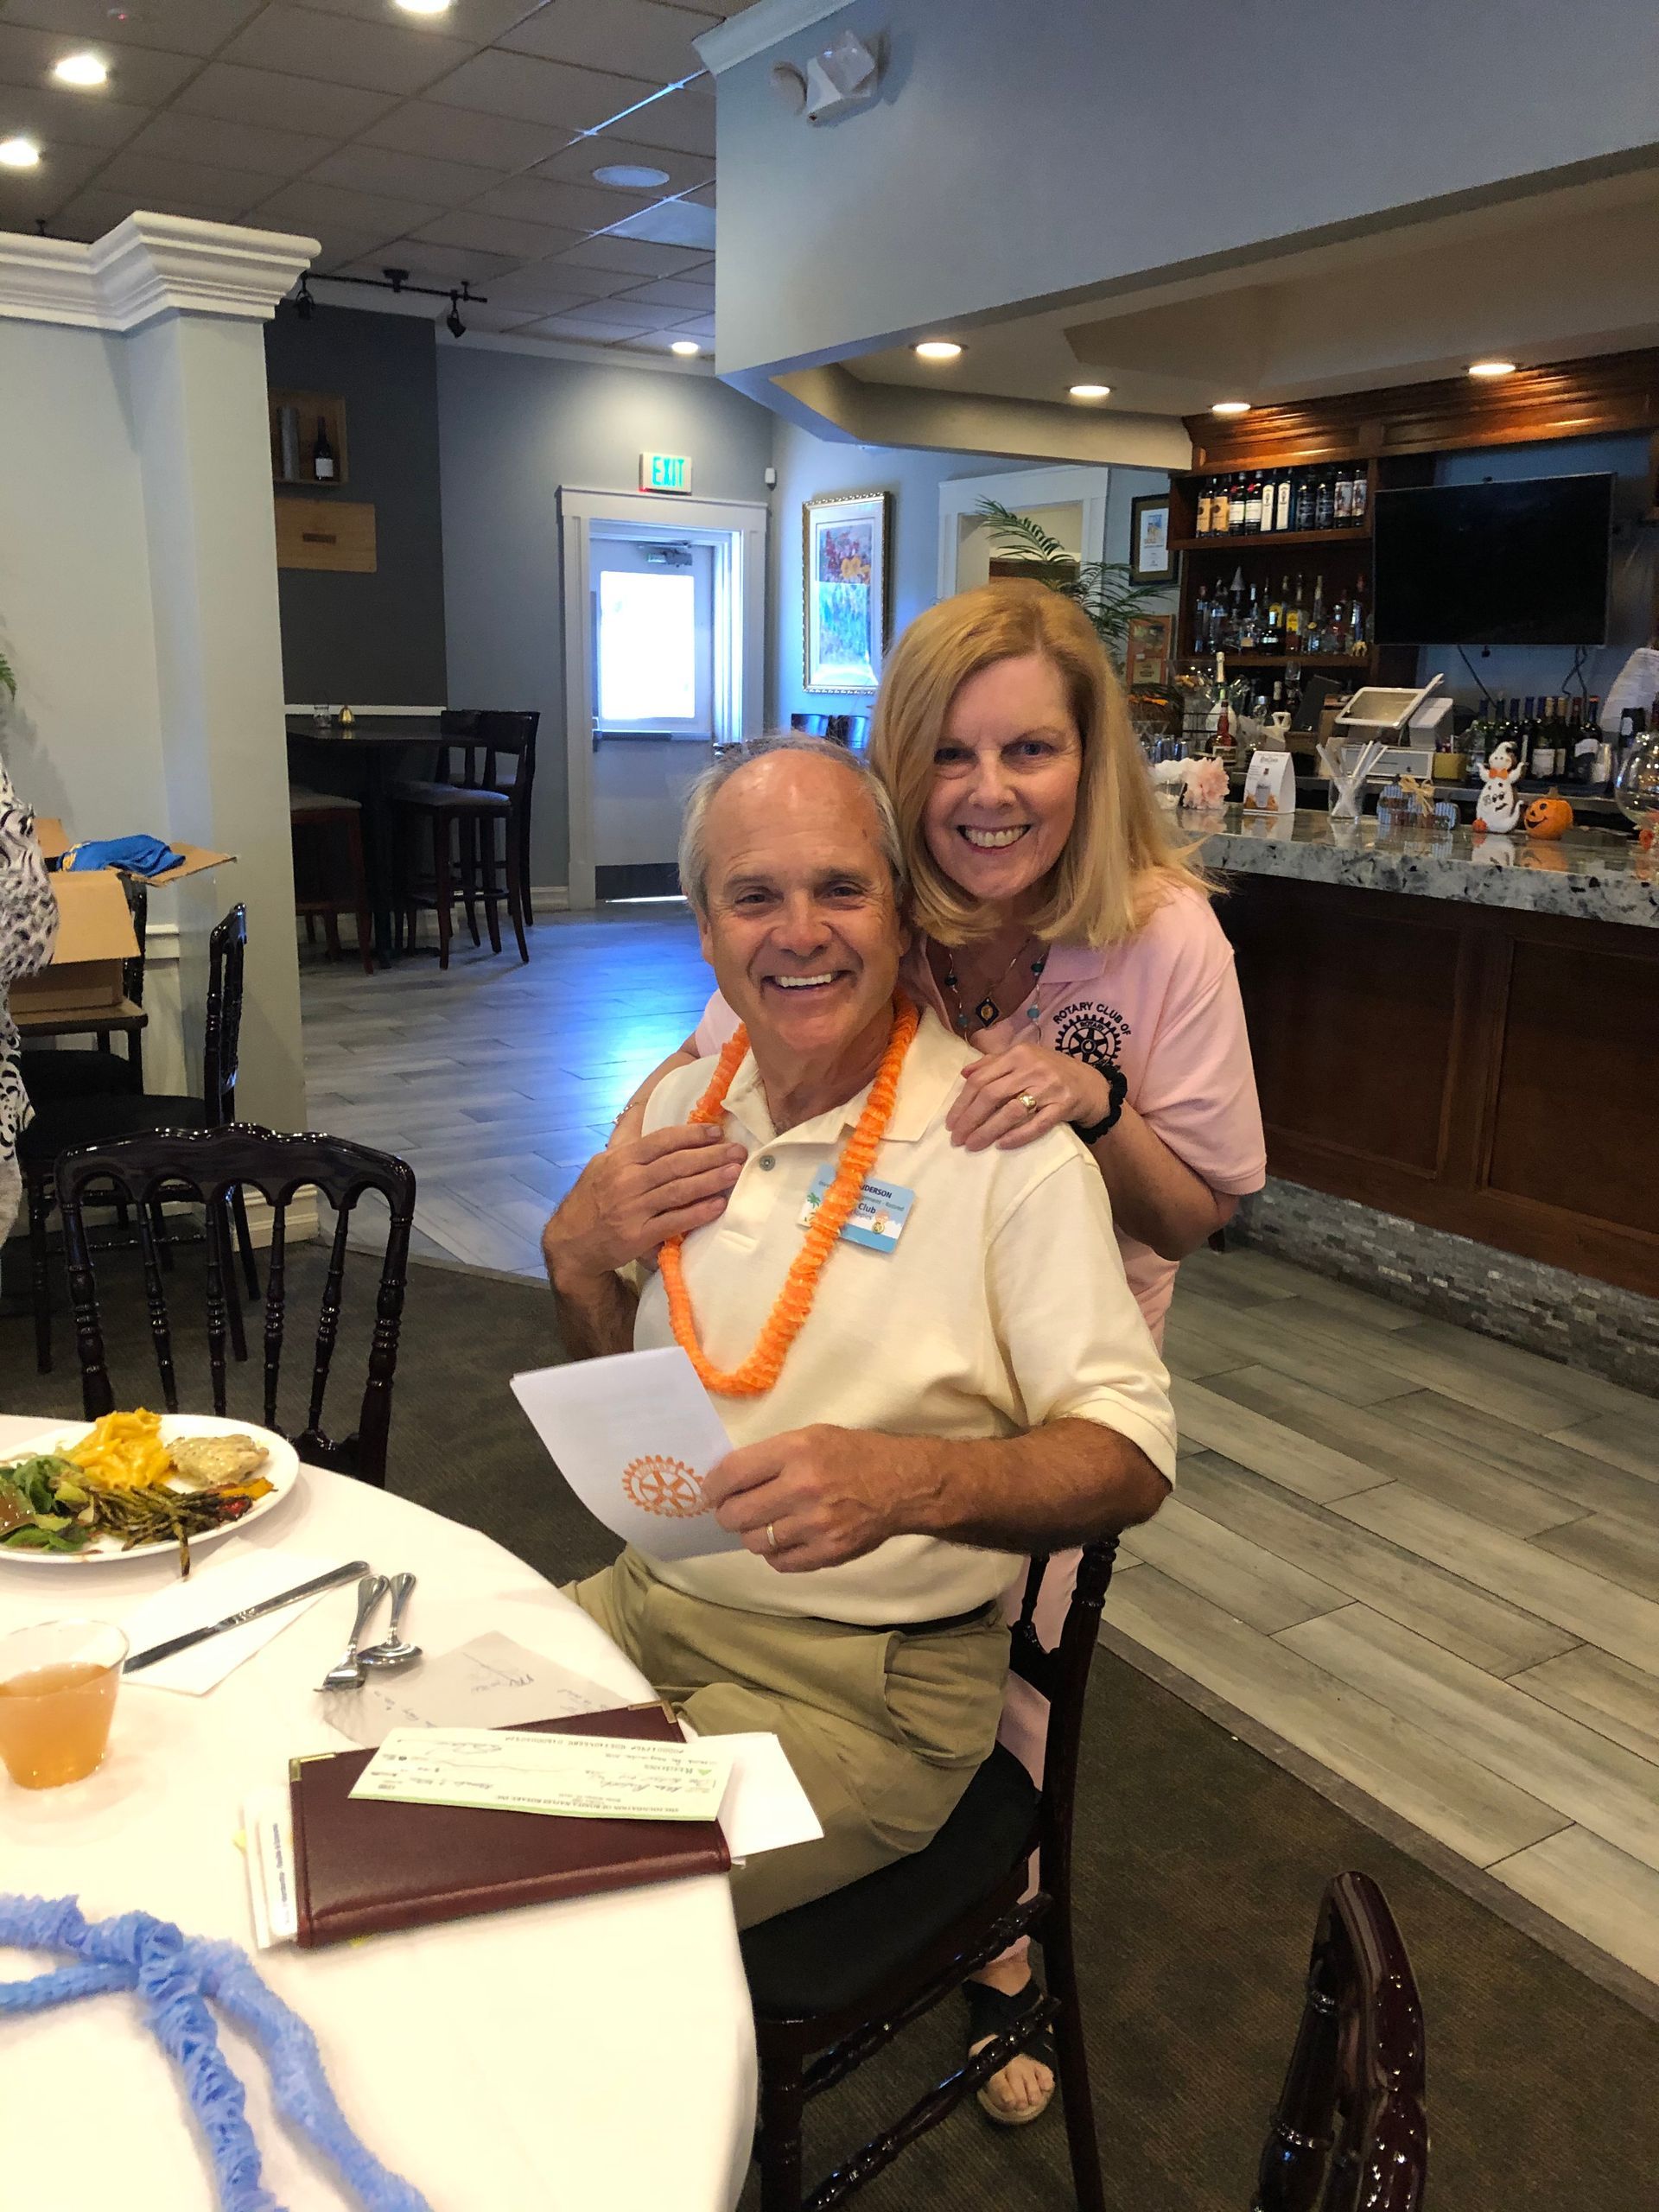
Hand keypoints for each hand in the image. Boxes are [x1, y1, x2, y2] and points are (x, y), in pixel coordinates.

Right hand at [542, 1124, 745, 1283]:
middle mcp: (626, 1181)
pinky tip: (717, 1205)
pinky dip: (698, 1212)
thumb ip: (629, 1143)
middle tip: (738, 1152)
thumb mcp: (603, 1164)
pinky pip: (674, 1221)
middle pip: (676, 1164)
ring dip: (711, 1180)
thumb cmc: (593, 1199)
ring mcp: (632, 1209)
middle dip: (711, 1155)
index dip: (692, 1135)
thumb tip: (651, 1113)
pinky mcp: (637, 1237)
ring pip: (679, 1190)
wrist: (571, 1243)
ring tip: (734, 1172)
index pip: (661, 1141)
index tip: (717, 1132)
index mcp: (619, 1159)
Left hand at [701, 1424, 925, 1572]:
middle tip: (733, 1512)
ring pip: (755, 1542)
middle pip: (736, 1515)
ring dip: (753, 1534)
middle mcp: (802, 1488)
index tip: (710, 1493)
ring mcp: (815, 1524)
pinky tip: (787, 1539)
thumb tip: (727, 1481)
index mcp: (795, 1451)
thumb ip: (771, 1457)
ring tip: (766, 1524)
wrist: (903, 1484)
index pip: (732, 1474)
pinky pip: (780, 1562)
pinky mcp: (828, 1552)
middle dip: (727, 1514)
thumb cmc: (853, 1454)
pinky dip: (777, 1553)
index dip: (712, 1486)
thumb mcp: (811, 1436)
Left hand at [946, 1039, 1112, 1152]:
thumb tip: (964, 1074)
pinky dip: (1017, 1136)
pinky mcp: (1063, 1106)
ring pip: (1011, 1111)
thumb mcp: (1024, 1059)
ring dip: (987, 1130)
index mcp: (1018, 1054)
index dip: (962, 1103)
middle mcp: (1032, 1068)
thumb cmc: (1051, 1071)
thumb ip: (993, 1063)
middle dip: (970, 1119)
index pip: (981, 1080)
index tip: (951, 1122)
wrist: (1091, 1084)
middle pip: (992, 1095)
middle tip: (957, 1138)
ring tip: (973, 1145)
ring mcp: (1049, 1087)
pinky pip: (1037, 1125)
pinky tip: (1002, 1145)